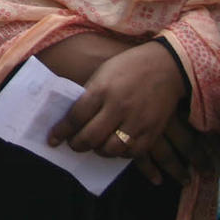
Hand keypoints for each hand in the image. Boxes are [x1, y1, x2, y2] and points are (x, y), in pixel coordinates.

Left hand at [47, 41, 191, 184]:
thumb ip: (89, 95)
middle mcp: (119, 107)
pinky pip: (133, 153)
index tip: (52, 140)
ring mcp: (137, 121)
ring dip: (98, 151)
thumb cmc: (129, 67)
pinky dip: (120, 154)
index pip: (75, 117)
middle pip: (91, 137)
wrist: (167, 65)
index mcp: (102, 89)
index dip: (61, 131)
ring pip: (111, 149)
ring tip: (94, 145)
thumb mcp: (103, 73)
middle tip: (73, 144)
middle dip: (76, 145)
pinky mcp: (153, 131)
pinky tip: (115, 146)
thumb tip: (72, 119)